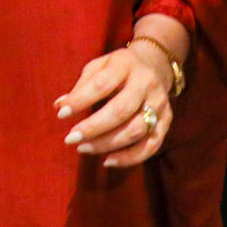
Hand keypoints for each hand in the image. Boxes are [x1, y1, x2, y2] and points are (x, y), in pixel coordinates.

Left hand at [54, 44, 175, 167]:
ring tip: (83, 148)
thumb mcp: (99, 66)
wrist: (155, 64)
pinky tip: (108, 161)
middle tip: (70, 139)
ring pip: (136, 130)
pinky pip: (151, 145)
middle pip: (121, 110)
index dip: (80, 100)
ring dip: (107, 144)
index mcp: (125, 64)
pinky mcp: (167, 120)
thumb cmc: (118, 68)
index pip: (101, 84)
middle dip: (94, 127)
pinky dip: (130, 157)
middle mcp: (146, 83)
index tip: (61, 114)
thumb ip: (81, 86)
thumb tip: (60, 106)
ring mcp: (159, 103)